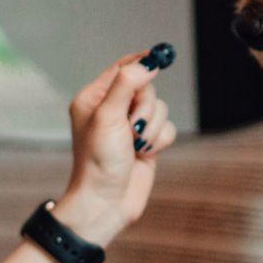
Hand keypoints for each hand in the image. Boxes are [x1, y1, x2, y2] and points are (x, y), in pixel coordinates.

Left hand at [53, 49, 177, 245]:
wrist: (106, 203)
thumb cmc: (97, 162)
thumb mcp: (108, 117)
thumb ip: (127, 85)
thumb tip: (148, 61)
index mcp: (94, 98)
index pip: (122, 68)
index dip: (142, 63)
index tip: (160, 58)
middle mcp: (112, 110)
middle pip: (147, 88)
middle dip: (145, 108)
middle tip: (132, 127)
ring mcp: (131, 127)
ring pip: (160, 109)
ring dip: (152, 128)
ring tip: (135, 146)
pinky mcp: (147, 142)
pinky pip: (167, 129)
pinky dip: (159, 141)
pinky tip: (144, 155)